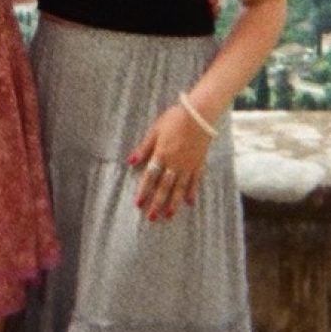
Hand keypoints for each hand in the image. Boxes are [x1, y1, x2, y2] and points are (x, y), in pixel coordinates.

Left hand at [127, 102, 213, 222]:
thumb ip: (143, 147)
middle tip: (151, 218)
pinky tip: (189, 202)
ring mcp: (188, 165)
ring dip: (173, 202)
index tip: (138, 204)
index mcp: (162, 154)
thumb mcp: (155, 130)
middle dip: (157, 203)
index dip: (144, 191)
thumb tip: (130, 161)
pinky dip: (191, 192)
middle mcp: (175, 163)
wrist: (199, 114)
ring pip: (179, 188)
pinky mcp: (199, 163)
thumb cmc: (175, 118)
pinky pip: (195, 181)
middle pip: (164, 187)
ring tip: (168, 215)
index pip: (150, 177)